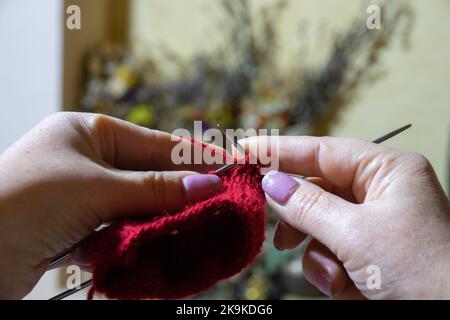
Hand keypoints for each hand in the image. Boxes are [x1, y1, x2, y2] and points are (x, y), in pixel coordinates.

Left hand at [0, 112, 222, 298]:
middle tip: (223, 202)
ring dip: (165, 219)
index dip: (195, 157)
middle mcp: (88, 160)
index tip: (231, 167)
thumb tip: (210, 186)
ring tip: (202, 226)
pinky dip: (142, 238)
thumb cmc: (25, 199)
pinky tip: (165, 244)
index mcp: (89, 133)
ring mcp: (83, 194)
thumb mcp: (97, 189)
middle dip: (184, 191)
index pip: (156, 144)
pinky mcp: (78, 227)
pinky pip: (122, 229)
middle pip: (150, 176)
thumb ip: (156, 190)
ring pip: (139, 206)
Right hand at [244, 136, 449, 298]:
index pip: (322, 150)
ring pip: (322, 224)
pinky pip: (333, 250)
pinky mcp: (373, 251)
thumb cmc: (420, 273)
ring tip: (332, 277)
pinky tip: (345, 287)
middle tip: (279, 234)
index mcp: (387, 171)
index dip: (280, 150)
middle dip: (301, 218)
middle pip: (319, 190)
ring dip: (319, 254)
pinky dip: (331, 271)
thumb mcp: (355, 235)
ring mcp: (378, 222)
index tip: (245, 149)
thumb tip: (270, 183)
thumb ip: (307, 205)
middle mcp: (382, 191)